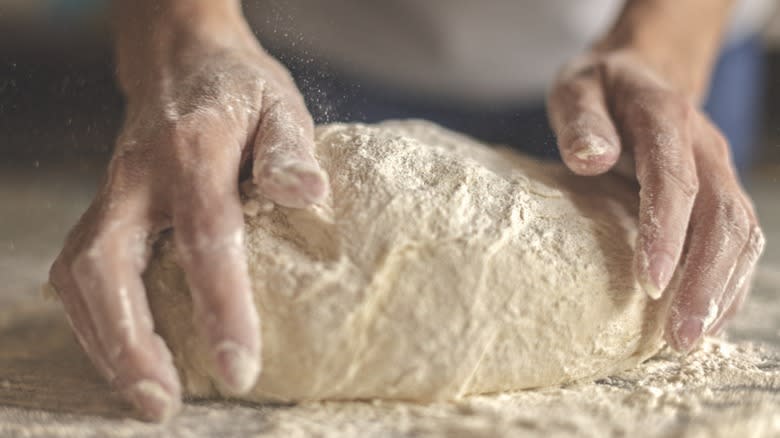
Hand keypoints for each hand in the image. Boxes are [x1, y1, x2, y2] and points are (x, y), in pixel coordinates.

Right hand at [48, 37, 327, 419]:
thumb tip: (308, 197)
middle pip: (110, 265)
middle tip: (163, 404)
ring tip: (146, 396)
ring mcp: (111, 194)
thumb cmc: (240, 90)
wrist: (180, 60)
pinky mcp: (102, 209)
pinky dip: (95, 321)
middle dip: (132, 342)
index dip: (221, 306)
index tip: (238, 367)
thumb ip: (289, 149)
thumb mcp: (279, 105)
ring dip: (106, 342)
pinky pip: (79, 270)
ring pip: (81, 275)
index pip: (205, 236)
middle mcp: (138, 176)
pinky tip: (123, 356)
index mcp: (192, 150)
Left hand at [547, 50, 764, 351]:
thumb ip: (580, 119)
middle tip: (678, 336)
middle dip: (704, 281)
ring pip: (742, 234)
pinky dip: (729, 283)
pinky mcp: (720, 192)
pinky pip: (739, 241)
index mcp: (666, 118)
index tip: (648, 283)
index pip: (675, 181)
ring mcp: (720, 170)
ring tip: (689, 341)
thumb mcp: (577, 87)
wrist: (642, 73)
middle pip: (723, 217)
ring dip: (721, 291)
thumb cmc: (601, 89)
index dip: (666, 234)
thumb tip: (592, 160)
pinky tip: (706, 319)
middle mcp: (705, 147)